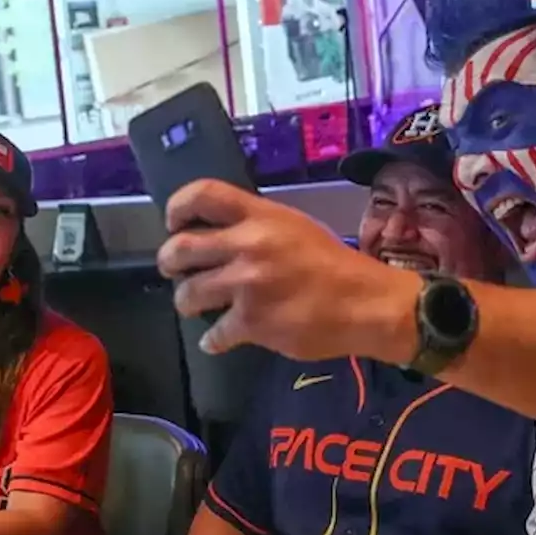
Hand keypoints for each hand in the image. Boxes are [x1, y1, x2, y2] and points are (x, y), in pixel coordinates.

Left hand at [156, 180, 421, 361]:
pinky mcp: (252, 322)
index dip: (177, 208)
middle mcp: (248, 245)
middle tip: (175, 271)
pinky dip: (212, 340)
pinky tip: (217, 339)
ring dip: (186, 302)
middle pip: (180, 248)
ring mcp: (247, 285)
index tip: (174, 224)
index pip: (202, 194)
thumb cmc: (333, 264)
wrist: (365, 304)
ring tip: (197, 305)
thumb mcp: (294, 227)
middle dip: (170, 262)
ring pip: (187, 294)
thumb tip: (217, 236)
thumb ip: (255, 226)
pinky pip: (213, 333)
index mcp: (260, 216)